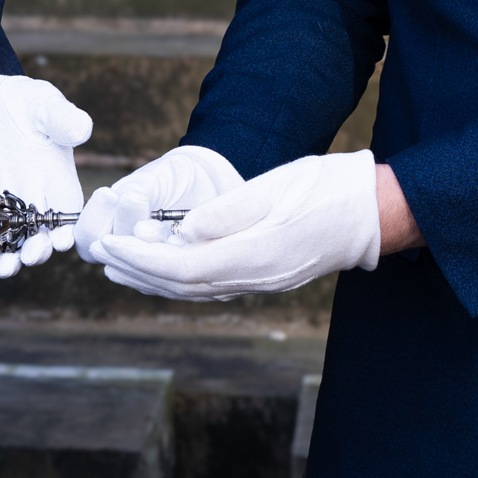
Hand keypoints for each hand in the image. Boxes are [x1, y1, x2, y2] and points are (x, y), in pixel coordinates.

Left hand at [0, 75, 94, 276]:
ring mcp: (3, 211)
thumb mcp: (41, 103)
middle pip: (42, 236)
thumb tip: (82, 128)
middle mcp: (34, 202)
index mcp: (59, 181)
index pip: (69, 214)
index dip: (69, 229)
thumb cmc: (19, 102)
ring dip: (8, 259)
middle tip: (32, 254)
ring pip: (10, 244)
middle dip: (39, 249)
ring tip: (3, 267)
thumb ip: (61, 117)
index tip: (64, 238)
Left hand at [89, 150, 380, 300]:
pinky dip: (182, 277)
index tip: (112, 244)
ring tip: (122, 266)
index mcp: (255, 255)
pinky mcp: (268, 276)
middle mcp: (256, 278)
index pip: (182, 267)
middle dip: (139, 272)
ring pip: (197, 289)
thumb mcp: (274, 188)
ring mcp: (263, 282)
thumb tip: (182, 231)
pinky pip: (213, 284)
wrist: (374, 212)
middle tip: (103, 257)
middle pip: (184, 286)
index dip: (141, 259)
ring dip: (155, 278)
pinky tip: (167, 266)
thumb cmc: (328, 189)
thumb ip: (225, 212)